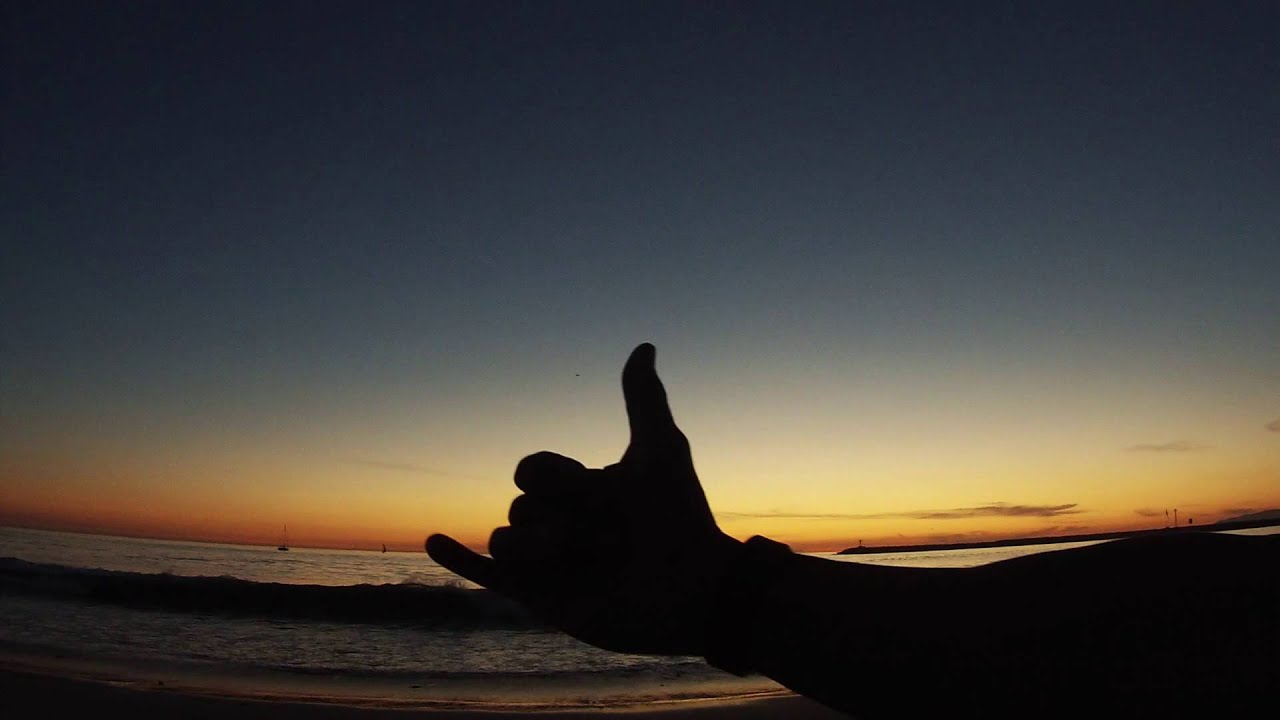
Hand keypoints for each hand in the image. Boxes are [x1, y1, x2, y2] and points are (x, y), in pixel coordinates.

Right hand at [426, 343, 739, 655]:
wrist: (688, 590)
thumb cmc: (678, 519)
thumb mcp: (659, 450)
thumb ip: (644, 399)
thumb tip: (644, 345)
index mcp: (579, 490)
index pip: (532, 469)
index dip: (558, 477)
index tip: (599, 493)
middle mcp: (559, 521)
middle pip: (520, 504)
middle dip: (558, 516)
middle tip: (609, 538)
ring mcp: (546, 562)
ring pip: (503, 540)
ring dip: (535, 546)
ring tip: (574, 556)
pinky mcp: (538, 596)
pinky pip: (485, 574)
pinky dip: (457, 559)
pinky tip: (434, 541)